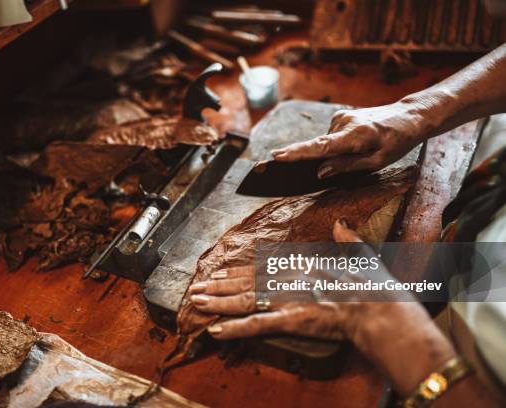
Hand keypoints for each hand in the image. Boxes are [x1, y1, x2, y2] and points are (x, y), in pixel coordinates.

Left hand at [189, 219, 455, 394]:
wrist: (383, 311)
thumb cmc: (374, 287)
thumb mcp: (361, 256)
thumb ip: (347, 239)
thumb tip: (340, 224)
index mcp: (303, 264)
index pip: (262, 268)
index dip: (237, 272)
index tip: (219, 274)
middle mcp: (290, 279)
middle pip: (247, 283)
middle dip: (218, 287)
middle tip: (195, 289)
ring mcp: (289, 299)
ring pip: (246, 300)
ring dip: (218, 302)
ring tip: (196, 302)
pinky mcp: (293, 320)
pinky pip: (259, 325)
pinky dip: (236, 328)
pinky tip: (216, 330)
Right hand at [270, 101, 430, 177]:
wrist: (408, 117)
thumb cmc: (396, 142)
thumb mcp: (377, 162)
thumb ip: (347, 166)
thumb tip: (320, 171)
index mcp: (356, 136)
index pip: (321, 147)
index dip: (299, 153)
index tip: (278, 156)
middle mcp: (344, 123)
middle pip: (321, 148)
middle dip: (321, 160)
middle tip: (340, 162)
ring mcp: (341, 118)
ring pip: (326, 144)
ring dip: (335, 152)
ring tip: (361, 151)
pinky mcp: (340, 116)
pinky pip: (330, 137)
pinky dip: (336, 145)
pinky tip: (356, 144)